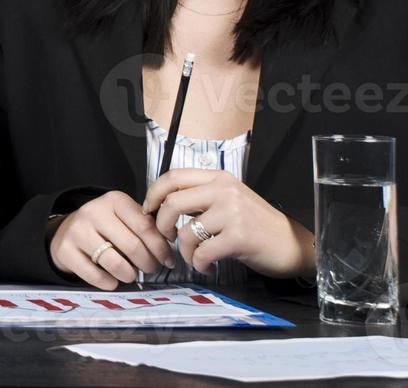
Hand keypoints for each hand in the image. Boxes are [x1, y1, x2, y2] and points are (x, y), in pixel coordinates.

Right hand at [48, 190, 174, 289]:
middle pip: (133, 246)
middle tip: (151, 268)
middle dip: (149, 264)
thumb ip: (145, 226)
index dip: (161, 247)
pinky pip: (96, 276)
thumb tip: (170, 248)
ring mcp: (77, 231)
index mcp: (114, 200)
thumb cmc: (104, 227)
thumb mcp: (123, 217)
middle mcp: (94, 212)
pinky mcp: (65, 251)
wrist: (65, 231)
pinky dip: (109, 283)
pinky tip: (112, 279)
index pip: (145, 226)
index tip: (168, 260)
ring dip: (130, 275)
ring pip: (116, 263)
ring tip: (131, 274)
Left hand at [143, 169, 313, 277]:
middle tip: (169, 238)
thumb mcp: (229, 201)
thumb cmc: (257, 226)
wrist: (294, 245)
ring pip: (185, 232)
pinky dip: (199, 264)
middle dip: (161, 225)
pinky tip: (207, 267)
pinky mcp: (238, 237)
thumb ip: (201, 198)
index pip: (173, 176)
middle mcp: (224, 190)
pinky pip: (202, 252)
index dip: (153, 193)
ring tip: (195, 258)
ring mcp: (232, 212)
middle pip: (172, 203)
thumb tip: (163, 206)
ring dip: (184, 251)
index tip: (148, 210)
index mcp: (219, 178)